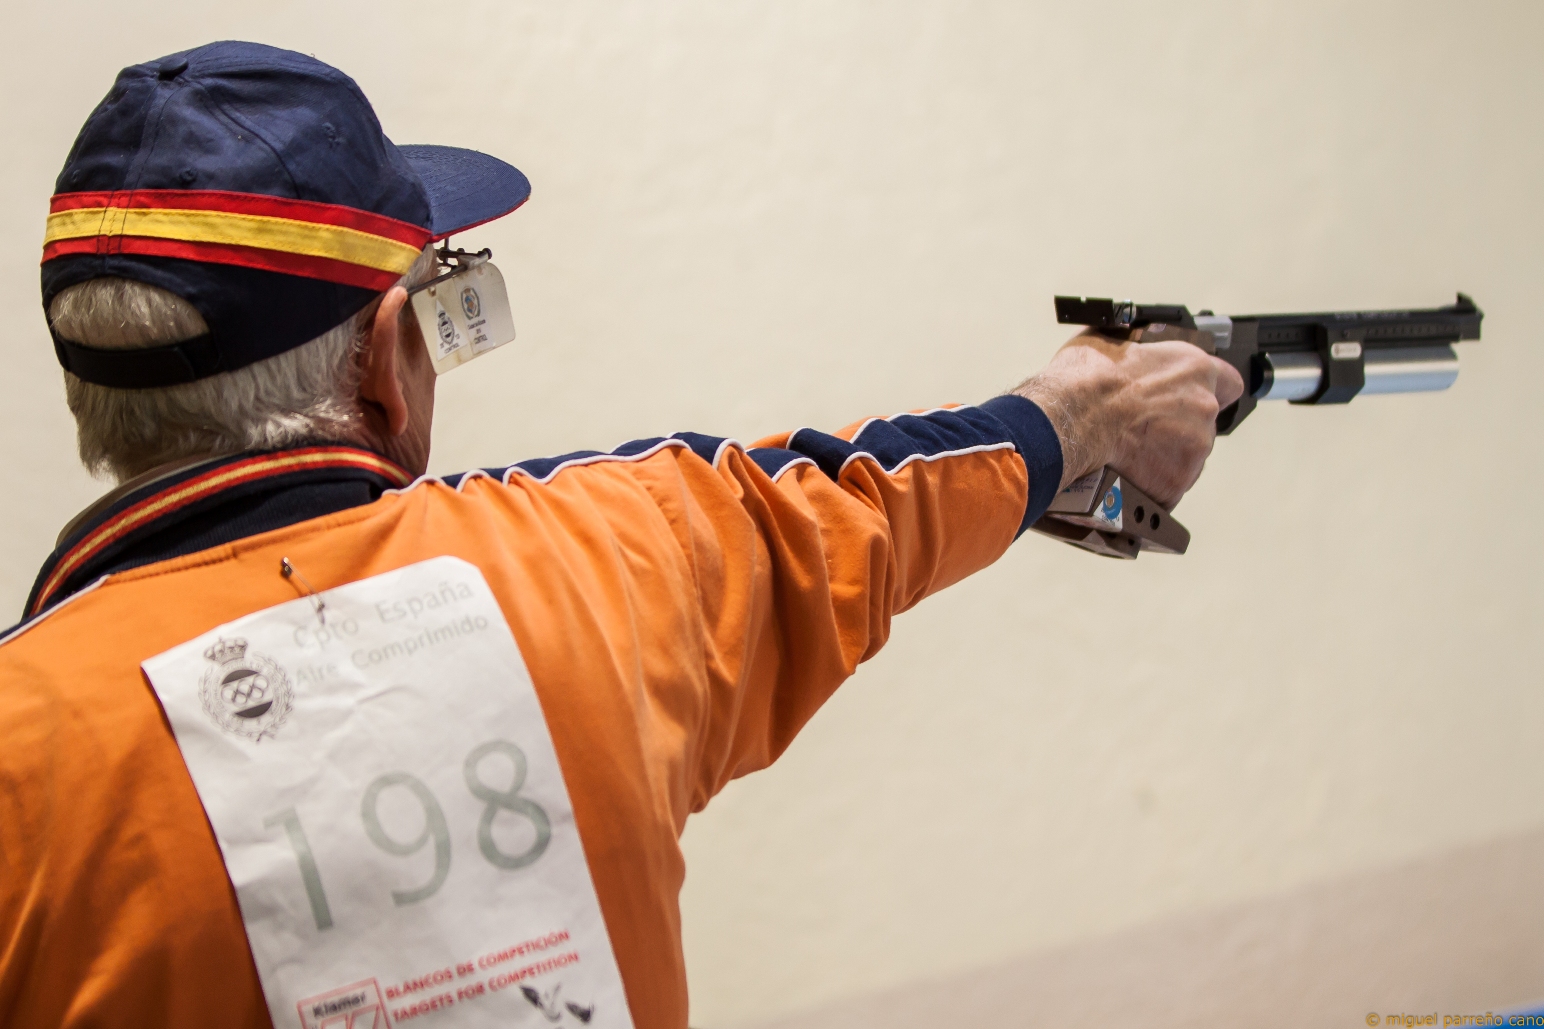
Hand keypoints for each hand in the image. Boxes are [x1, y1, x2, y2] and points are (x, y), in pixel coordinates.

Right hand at [1011, 330, 1244, 508]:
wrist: (1070, 420)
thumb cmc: (1085, 381)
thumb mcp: (1111, 343)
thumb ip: (1136, 351)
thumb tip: (1126, 352)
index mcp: (1192, 368)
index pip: (1228, 383)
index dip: (1209, 392)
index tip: (1192, 398)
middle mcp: (1203, 407)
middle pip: (1202, 424)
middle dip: (1176, 427)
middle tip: (1142, 427)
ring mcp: (1194, 448)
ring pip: (1187, 458)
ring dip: (1164, 456)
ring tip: (1128, 453)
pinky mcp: (1175, 483)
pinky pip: (1167, 488)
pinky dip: (1149, 484)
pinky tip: (1126, 474)